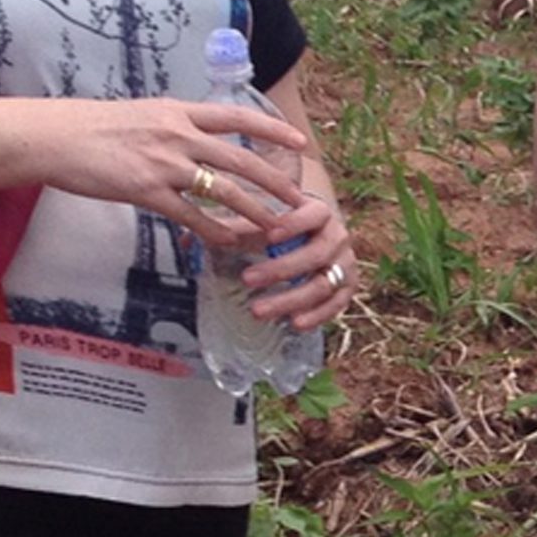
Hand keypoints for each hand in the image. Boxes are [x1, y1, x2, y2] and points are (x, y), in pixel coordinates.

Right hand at [40, 96, 318, 242]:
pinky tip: (231, 242)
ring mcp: (164, 163)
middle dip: (274, 180)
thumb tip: (196, 138)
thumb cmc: (93, 127)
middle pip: (240, 159)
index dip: (273, 128)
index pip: (237, 117)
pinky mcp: (147, 191)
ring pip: (223, 190)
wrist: (55, 136)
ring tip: (276, 226)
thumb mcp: (142, 115)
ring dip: (254, 211)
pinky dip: (216, 231)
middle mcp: (178, 134)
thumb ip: (173, 126)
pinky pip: (192, 216)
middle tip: (299, 198)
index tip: (299, 140)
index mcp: (178, 112)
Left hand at [233, 193, 357, 333]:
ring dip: (291, 299)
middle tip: (246, 279)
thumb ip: (236, 226)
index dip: (294, 224)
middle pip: (316, 254)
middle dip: (281, 269)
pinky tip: (294, 324)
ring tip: (257, 311)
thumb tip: (188, 238)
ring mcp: (345, 263)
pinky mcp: (348, 287)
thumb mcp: (265, 219)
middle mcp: (337, 237)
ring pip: (323, 284)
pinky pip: (336, 305)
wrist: (317, 233)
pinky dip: (317, 316)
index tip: (269, 236)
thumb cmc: (283, 225)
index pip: (313, 215)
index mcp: (319, 212)